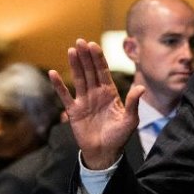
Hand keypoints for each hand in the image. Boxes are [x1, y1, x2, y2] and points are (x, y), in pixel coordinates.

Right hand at [49, 38, 144, 169]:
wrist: (105, 153)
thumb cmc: (119, 136)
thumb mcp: (130, 120)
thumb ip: (133, 103)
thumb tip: (141, 88)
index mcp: (110, 93)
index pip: (103, 72)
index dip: (99, 58)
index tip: (94, 45)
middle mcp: (96, 94)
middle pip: (90, 71)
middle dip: (86, 56)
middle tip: (80, 41)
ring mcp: (84, 101)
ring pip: (78, 79)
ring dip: (74, 65)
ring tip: (71, 50)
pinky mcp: (74, 112)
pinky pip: (65, 96)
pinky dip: (58, 86)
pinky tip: (53, 73)